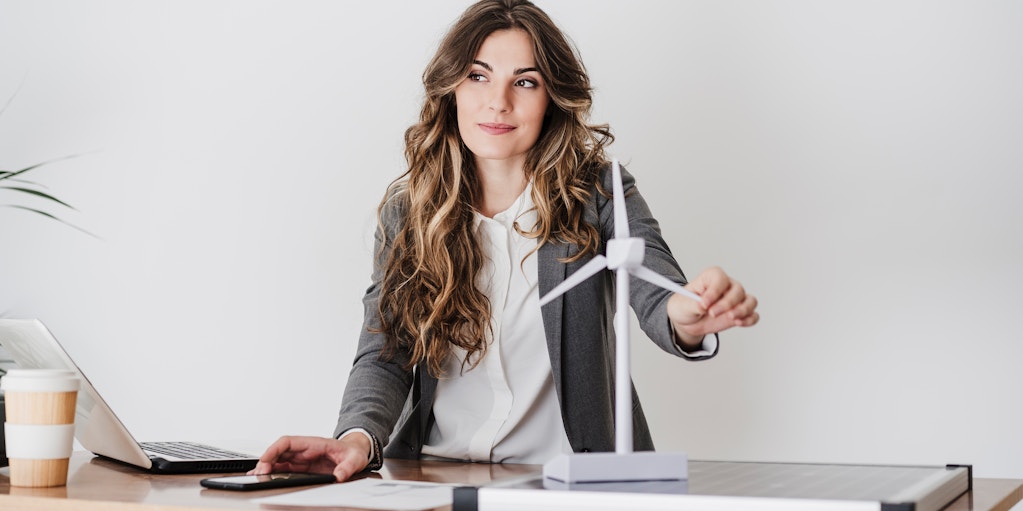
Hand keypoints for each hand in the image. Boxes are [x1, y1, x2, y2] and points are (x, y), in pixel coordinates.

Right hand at [247, 434, 370, 482]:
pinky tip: (264, 477)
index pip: (288, 442)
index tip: (265, 460)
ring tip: (257, 477)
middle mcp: (304, 450)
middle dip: (266, 461)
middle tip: (259, 474)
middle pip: (278, 452)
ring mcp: (301, 458)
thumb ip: (347, 467)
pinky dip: (272, 472)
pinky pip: (282, 467)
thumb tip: (339, 476)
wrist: (355, 453)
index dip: (274, 450)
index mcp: (314, 443)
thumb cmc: (352, 452)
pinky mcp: (301, 467)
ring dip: (266, 467)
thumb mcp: (355, 459)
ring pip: (277, 460)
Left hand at [667, 266, 758, 345]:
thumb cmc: (684, 307)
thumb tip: (703, 305)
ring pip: (750, 300)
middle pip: (737, 290)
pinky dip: (749, 319)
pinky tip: (738, 323)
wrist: (688, 321)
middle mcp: (727, 285)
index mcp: (711, 277)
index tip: (704, 304)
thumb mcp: (682, 305)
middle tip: (712, 313)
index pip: (720, 279)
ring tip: (730, 318)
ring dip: (742, 310)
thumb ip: (693, 304)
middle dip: (726, 303)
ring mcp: (736, 299)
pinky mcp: (740, 313)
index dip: (714, 291)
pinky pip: (753, 315)